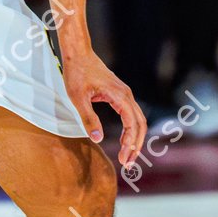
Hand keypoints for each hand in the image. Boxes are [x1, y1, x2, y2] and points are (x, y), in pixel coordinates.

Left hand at [62, 47, 146, 167]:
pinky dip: (131, 129)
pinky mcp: (119, 93)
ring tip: (128, 156)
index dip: (130, 144)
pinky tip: (125, 140)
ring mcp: (124, 93)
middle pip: (140, 124)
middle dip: (136, 145)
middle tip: (128, 164)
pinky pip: (131, 114)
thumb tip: (98, 139)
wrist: (78, 52)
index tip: (123, 159)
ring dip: (135, 138)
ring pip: (138, 119)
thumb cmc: (76, 73)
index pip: (132, 125)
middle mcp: (126, 94)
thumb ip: (88, 118)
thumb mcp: (78, 98)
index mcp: (120, 95)